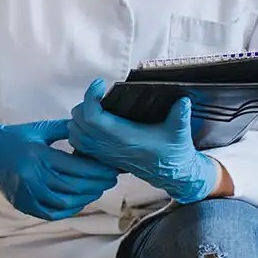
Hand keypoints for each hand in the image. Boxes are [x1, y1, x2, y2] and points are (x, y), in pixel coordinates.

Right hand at [0, 118, 121, 220]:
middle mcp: (33, 176)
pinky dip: (70, 208)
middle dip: (97, 183)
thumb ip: (65, 129)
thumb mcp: (39, 129)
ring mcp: (29, 193)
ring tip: (99, 189)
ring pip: (66, 201)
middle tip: (111, 179)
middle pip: (74, 185)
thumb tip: (90, 127)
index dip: (97, 169)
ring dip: (86, 197)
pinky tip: (80, 200)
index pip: (76, 166)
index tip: (111, 167)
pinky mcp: (25, 204)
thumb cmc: (14, 139)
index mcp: (39, 155)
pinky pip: (53, 212)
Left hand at [69, 78, 219, 203]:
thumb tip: (183, 99)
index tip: (100, 84)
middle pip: (79, 122)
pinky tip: (92, 122)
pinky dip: (79, 131)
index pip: (92, 117)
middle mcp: (110, 146)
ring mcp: (104, 153)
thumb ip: (181, 115)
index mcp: (124, 138)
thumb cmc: (174, 152)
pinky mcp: (104, 157)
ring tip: (94, 106)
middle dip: (85, 103)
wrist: (172, 174)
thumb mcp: (180, 131)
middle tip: (98, 93)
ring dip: (79, 118)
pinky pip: (79, 144)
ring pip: (75, 133)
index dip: (90, 96)